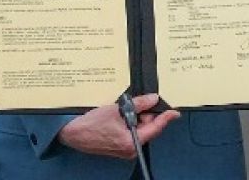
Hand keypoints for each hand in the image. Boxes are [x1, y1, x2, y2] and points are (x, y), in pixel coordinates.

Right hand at [58, 94, 179, 158]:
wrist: (73, 133)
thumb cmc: (91, 124)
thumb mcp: (117, 109)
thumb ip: (138, 104)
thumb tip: (153, 99)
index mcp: (132, 142)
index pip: (156, 128)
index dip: (166, 118)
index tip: (175, 111)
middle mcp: (130, 148)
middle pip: (149, 128)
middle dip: (148, 114)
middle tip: (142, 101)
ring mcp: (125, 148)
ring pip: (140, 129)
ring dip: (138, 116)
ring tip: (126, 108)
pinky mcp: (119, 145)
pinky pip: (132, 131)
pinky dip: (131, 121)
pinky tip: (123, 113)